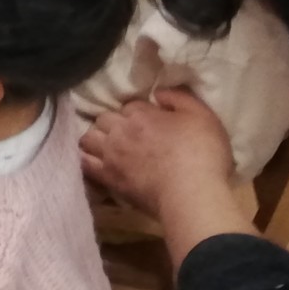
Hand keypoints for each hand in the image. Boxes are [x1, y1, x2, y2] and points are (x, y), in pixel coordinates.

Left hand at [80, 90, 234, 222]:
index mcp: (141, 114)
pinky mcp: (108, 178)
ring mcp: (111, 155)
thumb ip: (179, 98)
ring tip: (105, 146)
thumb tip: (158, 93)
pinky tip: (92, 162)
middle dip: (112, 123)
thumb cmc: (203, 154)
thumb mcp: (202, 116)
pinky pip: (85, 164)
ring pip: (88, 138)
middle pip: (104, 118)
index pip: (130, 106)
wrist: (192, 196)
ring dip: (95, 138)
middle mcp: (120, 130)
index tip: (149, 123)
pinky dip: (85, 159)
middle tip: (125, 134)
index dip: (139, 113)